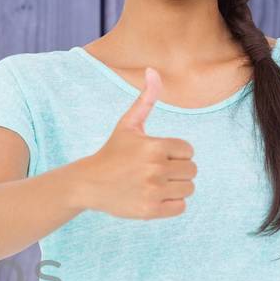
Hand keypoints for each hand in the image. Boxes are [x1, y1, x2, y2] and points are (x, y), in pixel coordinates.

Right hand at [67, 66, 196, 218]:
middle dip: (177, 171)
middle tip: (156, 172)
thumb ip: (145, 99)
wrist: (88, 183)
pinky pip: (180, 207)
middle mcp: (155, 168)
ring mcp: (152, 191)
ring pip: (188, 189)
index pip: (188, 151)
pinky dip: (171, 204)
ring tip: (156, 184)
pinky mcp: (149, 210)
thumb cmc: (111, 152)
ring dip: (176, 188)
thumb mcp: (128, 124)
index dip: (175, 153)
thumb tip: (153, 70)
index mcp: (154, 146)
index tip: (157, 156)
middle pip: (192, 171)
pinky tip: (154, 197)